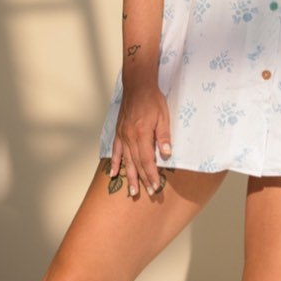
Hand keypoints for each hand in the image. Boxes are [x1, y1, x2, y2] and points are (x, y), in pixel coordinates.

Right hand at [110, 83, 171, 198]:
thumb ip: (164, 135)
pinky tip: (114, 173)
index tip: (156, 186)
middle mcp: (129, 137)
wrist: (137, 86)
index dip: (151, 174)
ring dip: (129, 176)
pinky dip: (115, 163)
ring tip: (132, 191)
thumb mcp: (164, 116)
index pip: (147, 160)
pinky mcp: (119, 132)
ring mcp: (122, 135)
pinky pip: (115, 151)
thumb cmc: (153, 100)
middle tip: (147, 194)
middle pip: (136, 163)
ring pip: (126, 160)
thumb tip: (166, 153)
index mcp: (142, 133)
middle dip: (142, 180)